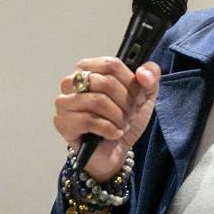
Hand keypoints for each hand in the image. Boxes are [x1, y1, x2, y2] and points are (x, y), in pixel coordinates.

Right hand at [54, 57, 159, 182]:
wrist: (117, 149)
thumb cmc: (125, 118)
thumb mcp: (145, 95)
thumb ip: (150, 76)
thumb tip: (143, 73)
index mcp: (89, 68)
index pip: (111, 65)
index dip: (130, 82)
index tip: (136, 96)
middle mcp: (72, 81)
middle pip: (105, 82)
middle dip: (125, 102)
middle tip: (129, 114)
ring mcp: (64, 102)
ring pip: (97, 101)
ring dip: (117, 116)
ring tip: (121, 124)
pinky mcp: (63, 122)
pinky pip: (88, 121)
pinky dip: (108, 129)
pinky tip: (114, 133)